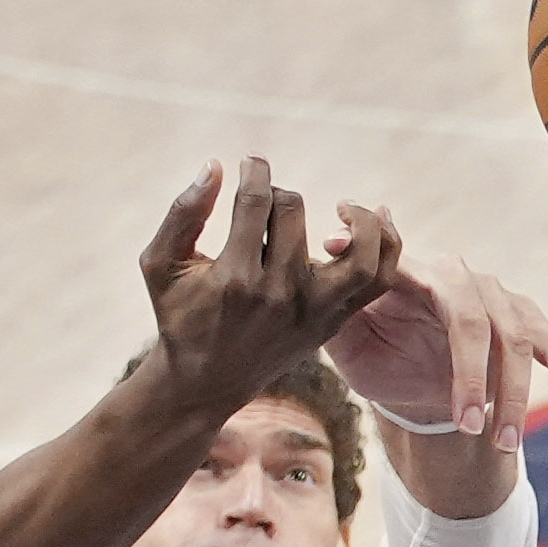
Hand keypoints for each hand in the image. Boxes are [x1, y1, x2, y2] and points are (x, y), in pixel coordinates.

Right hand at [138, 156, 394, 412]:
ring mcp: (312, 312)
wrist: (205, 383)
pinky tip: (369, 224)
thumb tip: (216, 166)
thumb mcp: (161, 264)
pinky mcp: (331, 323)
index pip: (256, 203)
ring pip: (361, 255)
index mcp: (235, 278)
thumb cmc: (179, 316)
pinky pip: (378, 281)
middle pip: (293, 214)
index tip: (250, 164)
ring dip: (359, 220)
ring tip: (343, 208)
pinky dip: (386, 247)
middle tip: (265, 200)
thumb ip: (183, 212)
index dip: (254, 171)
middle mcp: (279, 295)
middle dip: (277, 194)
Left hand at [324, 238, 547, 451]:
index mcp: (412, 274)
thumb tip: (335, 242)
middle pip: (475, 317)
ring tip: (502, 443)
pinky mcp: (521, 325)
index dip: (436, 312)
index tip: (418, 319)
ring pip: (516, 340)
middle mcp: (459, 278)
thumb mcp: (341, 336)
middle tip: (467, 425)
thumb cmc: (368, 351)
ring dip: (513, 396)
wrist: (403, 376)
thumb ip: (335, 300)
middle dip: (474, 376)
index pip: (424, 282)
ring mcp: (495, 300)